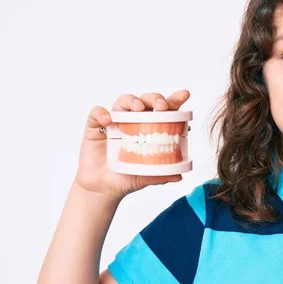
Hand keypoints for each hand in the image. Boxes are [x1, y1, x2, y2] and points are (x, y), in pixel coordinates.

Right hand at [74, 90, 190, 201]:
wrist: (103, 189)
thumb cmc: (127, 178)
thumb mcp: (147, 177)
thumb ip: (162, 174)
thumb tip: (179, 176)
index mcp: (150, 129)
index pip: (164, 110)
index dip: (174, 100)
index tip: (184, 94)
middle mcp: (134, 122)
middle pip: (146, 100)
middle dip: (155, 98)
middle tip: (161, 106)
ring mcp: (115, 122)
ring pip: (123, 101)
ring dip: (132, 100)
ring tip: (138, 108)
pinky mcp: (96, 127)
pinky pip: (96, 113)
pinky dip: (101, 113)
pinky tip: (108, 121)